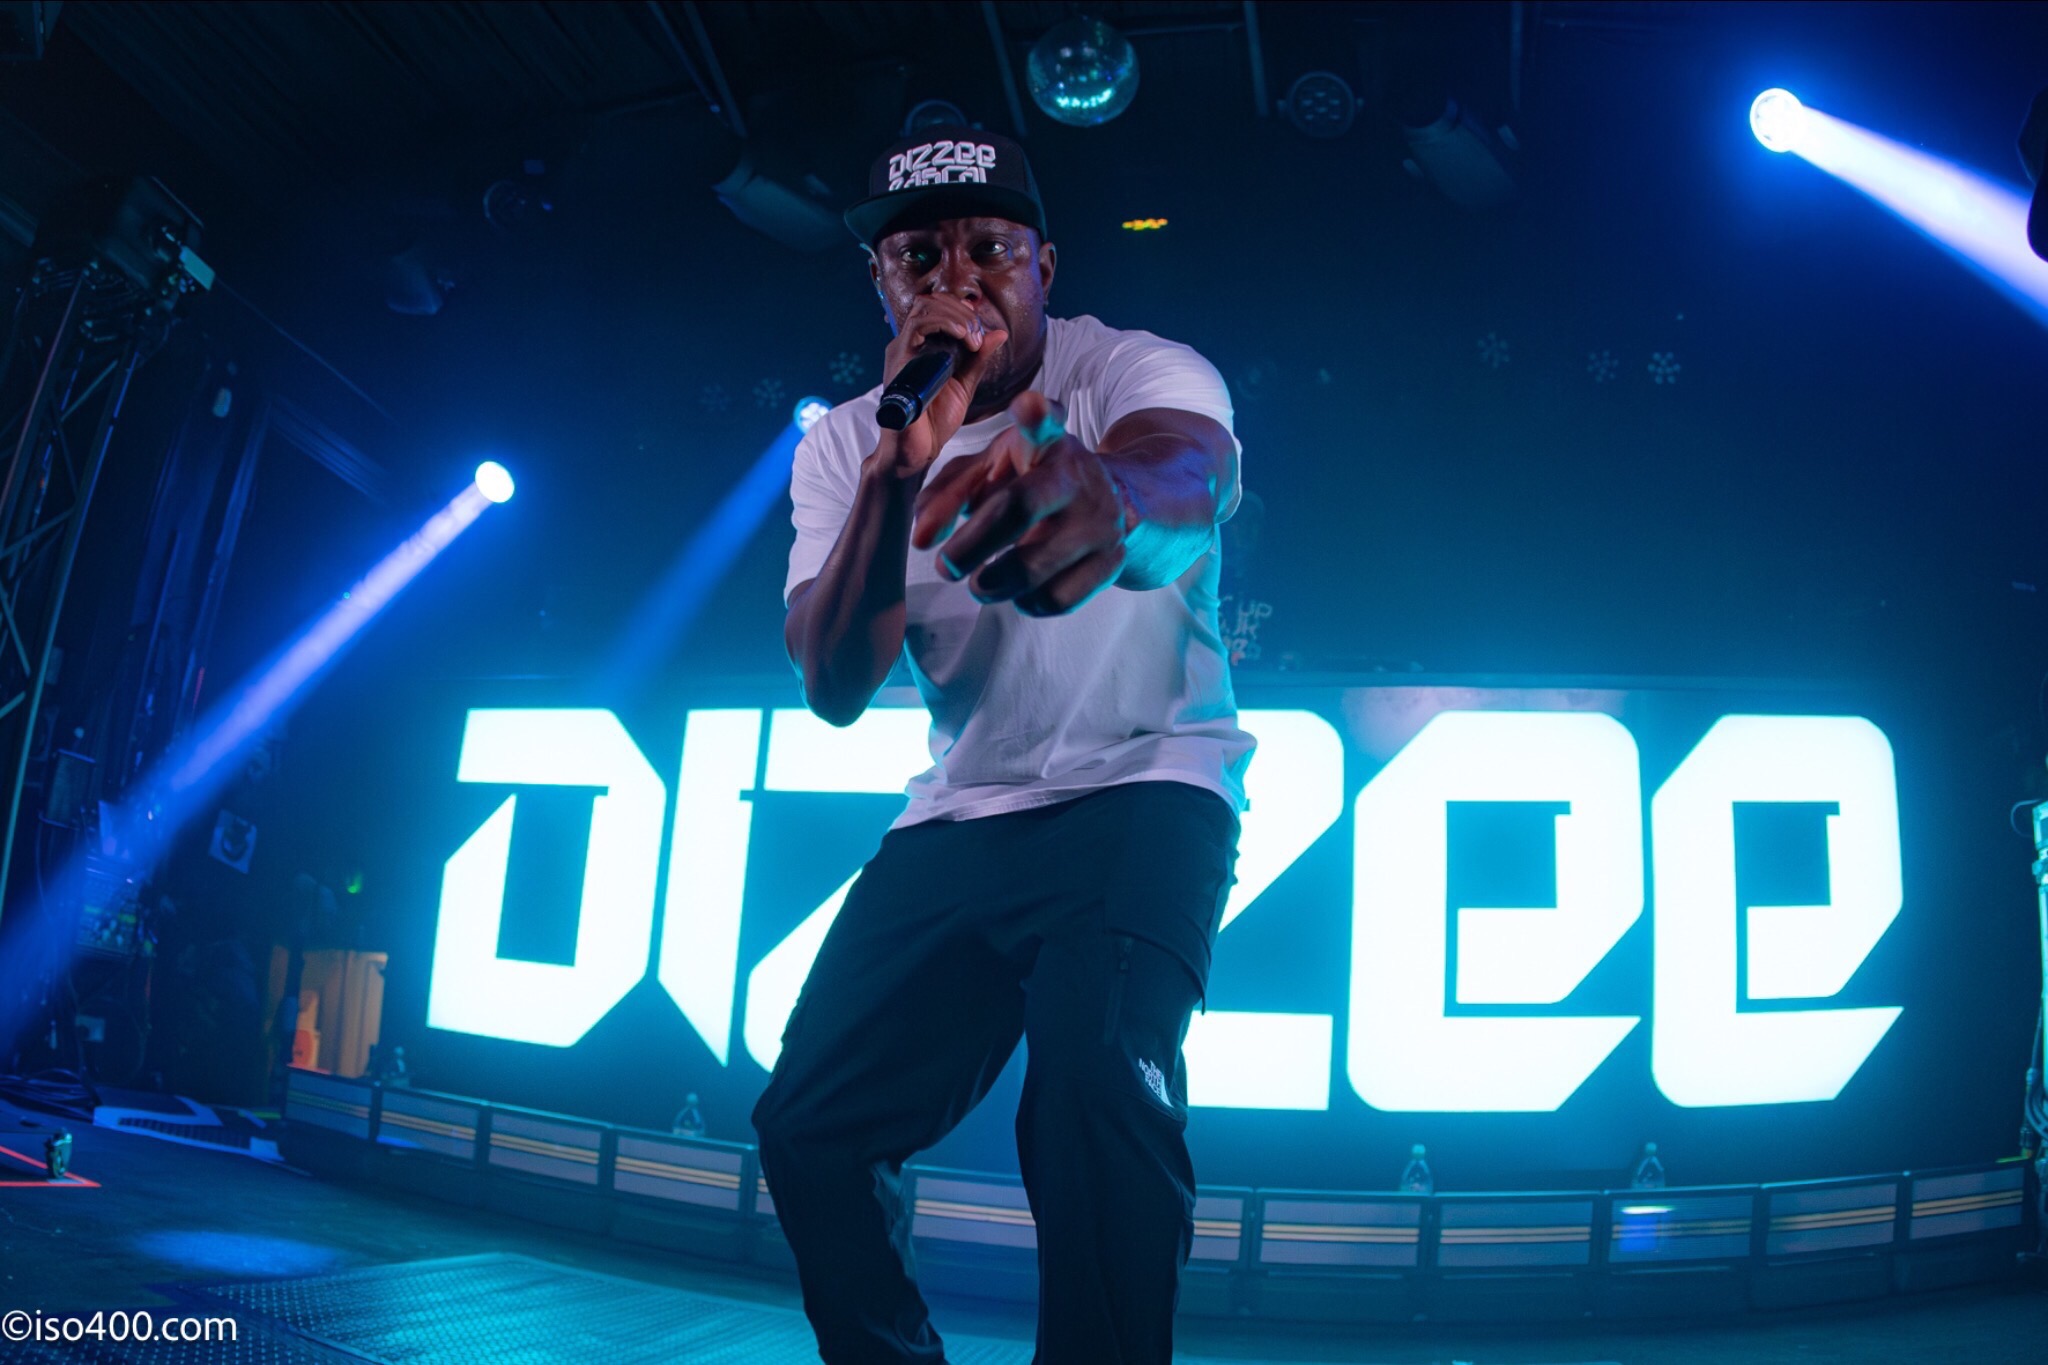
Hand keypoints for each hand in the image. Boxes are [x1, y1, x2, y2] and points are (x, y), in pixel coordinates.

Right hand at [872, 294, 1008, 474]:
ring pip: (925, 308)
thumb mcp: (965, 384)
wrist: (918, 450)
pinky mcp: (899, 361)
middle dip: (962, 311)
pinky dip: (944, 325)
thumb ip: (979, 359)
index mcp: (921, 346)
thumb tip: (999, 334)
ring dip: (956, 317)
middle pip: (931, 301)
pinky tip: (963, 339)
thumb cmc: (935, 421)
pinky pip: (917, 327)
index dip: (963, 310)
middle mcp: (908, 344)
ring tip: (973, 339)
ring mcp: (902, 351)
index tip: (982, 332)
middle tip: (978, 336)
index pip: (938, 307)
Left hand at [911, 391, 1133, 615]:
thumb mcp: (992, 470)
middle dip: (971, 546)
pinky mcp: (1111, 559)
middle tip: (945, 568)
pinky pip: (1058, 597)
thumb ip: (948, 494)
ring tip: (979, 585)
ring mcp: (1100, 520)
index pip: (1044, 423)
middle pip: (1018, 509)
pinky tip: (1020, 593)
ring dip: (993, 584)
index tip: (1027, 407)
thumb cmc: (1033, 481)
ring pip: (1035, 566)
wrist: (1114, 501)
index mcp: (1046, 443)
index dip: (1035, 416)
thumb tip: (922, 538)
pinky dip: (1028, 603)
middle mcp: (1078, 476)